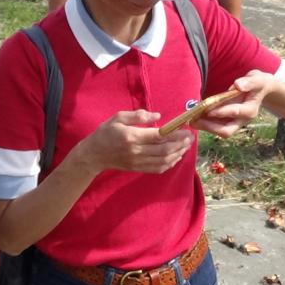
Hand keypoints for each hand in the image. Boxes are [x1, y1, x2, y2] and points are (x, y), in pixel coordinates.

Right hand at [76, 110, 193, 175]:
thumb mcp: (118, 117)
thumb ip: (138, 115)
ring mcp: (138, 162)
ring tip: (186, 146)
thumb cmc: (105, 133)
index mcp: (132, 136)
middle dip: (180, 144)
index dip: (174, 134)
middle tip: (190, 138)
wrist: (94, 155)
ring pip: (164, 160)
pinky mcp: (138, 169)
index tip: (185, 130)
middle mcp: (136, 151)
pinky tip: (176, 157)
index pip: (158, 136)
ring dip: (178, 154)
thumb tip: (158, 116)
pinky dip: (170, 163)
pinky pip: (158, 168)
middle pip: (164, 149)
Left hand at [194, 70, 273, 138]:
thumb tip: (238, 85)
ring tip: (191, 120)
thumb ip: (249, 82)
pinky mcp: (228, 122)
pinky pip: (216, 127)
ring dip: (205, 127)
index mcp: (250, 110)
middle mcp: (242, 120)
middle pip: (226, 130)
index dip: (222, 112)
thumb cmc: (257, 84)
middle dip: (210, 127)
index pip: (236, 113)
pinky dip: (205, 124)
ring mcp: (235, 123)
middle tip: (194, 120)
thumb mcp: (257, 79)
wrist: (259, 91)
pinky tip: (194, 118)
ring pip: (219, 131)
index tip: (208, 110)